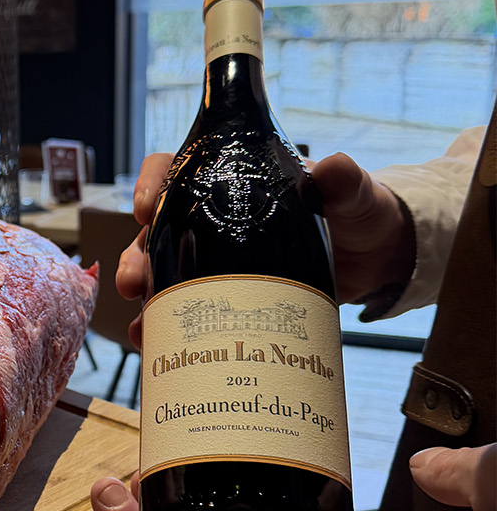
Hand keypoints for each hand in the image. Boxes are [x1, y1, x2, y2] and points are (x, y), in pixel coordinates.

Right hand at [113, 152, 414, 334]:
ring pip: (162, 270)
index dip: (151, 182)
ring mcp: (217, 259)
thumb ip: (343, 182)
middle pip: (157, 229)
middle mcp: (214, 219)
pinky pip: (186, 309)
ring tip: (140, 319)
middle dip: (136, 255)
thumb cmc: (359, 214)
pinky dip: (167, 327)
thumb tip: (333, 168)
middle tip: (133, 281)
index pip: (177, 169)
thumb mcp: (353, 195)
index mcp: (233, 181)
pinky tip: (156, 342)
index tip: (145, 206)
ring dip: (144, 294)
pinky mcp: (228, 295)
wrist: (377, 262)